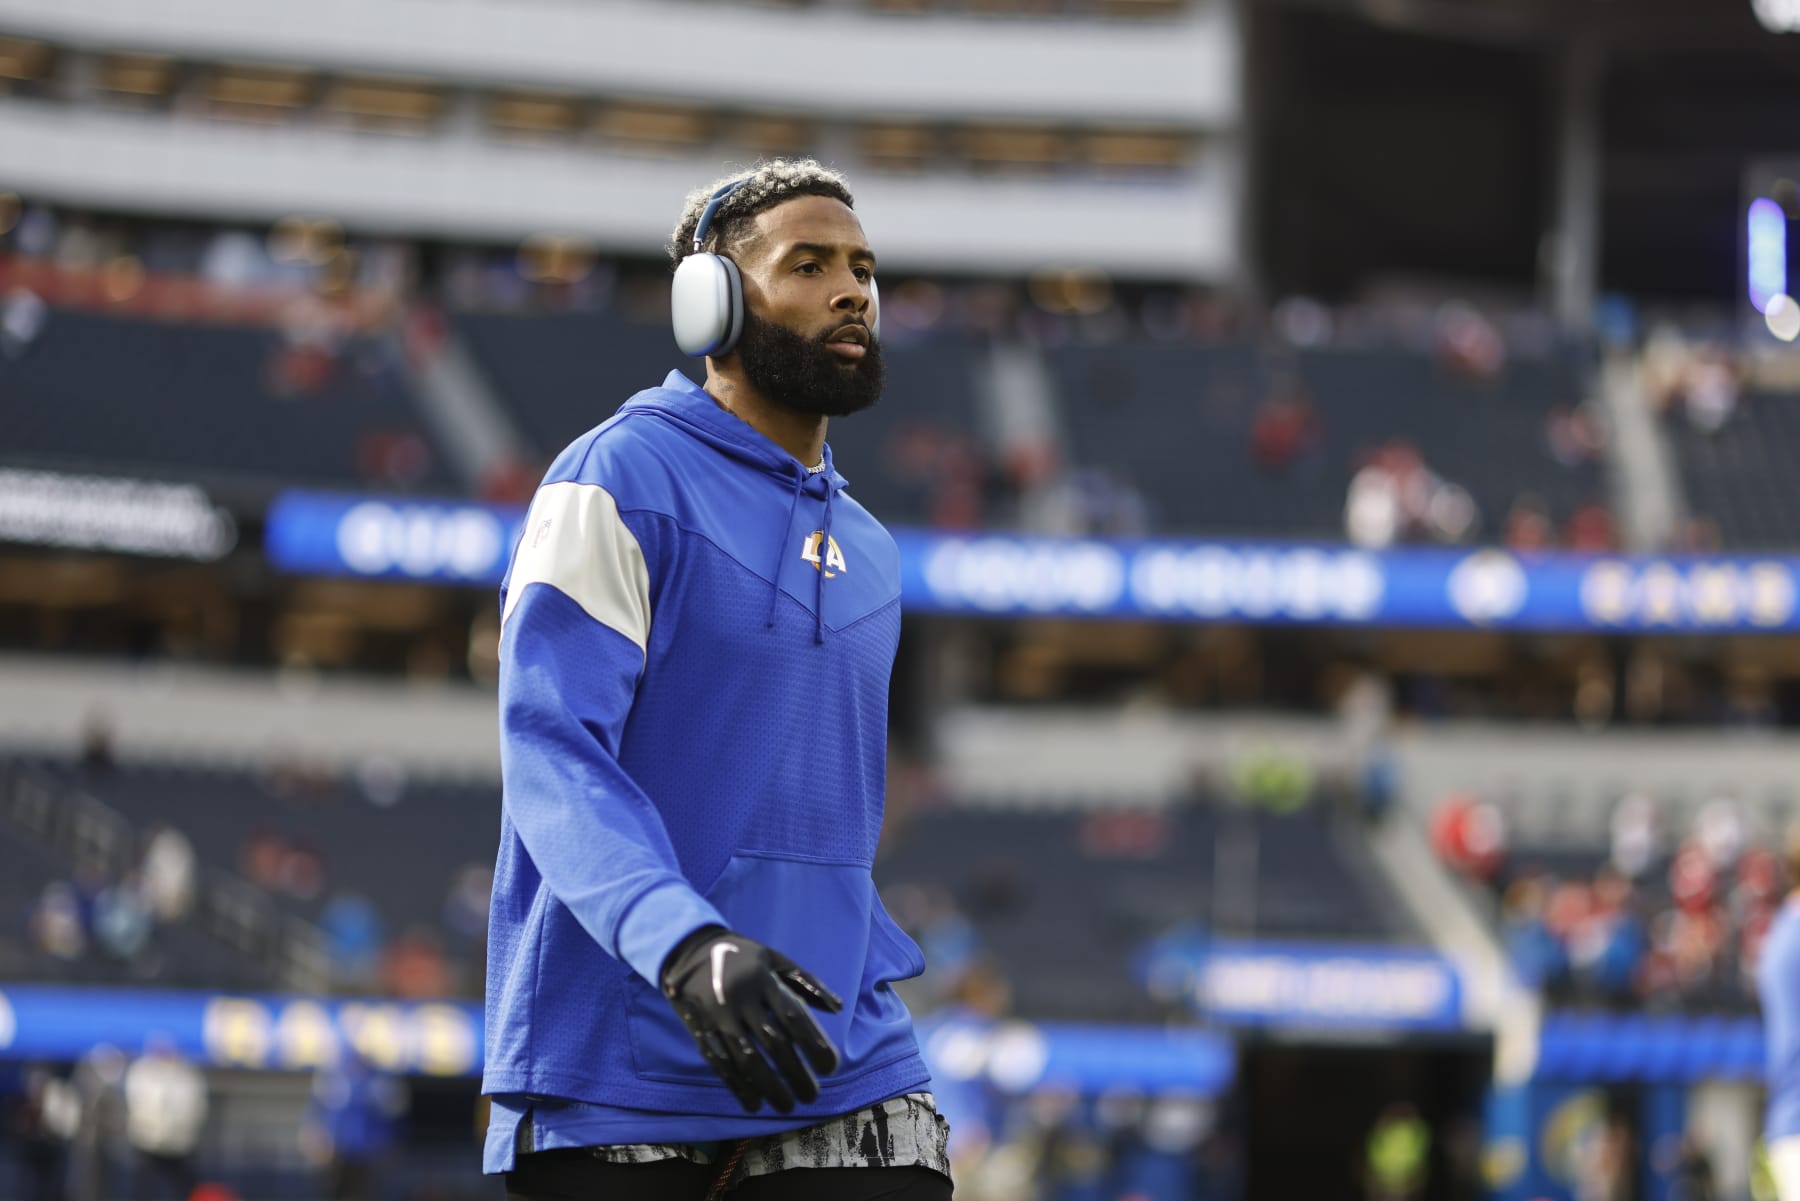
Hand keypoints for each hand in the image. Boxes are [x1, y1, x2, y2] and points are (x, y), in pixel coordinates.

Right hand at [659, 926, 842, 1112]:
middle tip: (812, 1096)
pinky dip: (738, 1087)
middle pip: (772, 1043)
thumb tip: (837, 1008)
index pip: (792, 1016)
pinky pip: (720, 1063)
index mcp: (762, 980)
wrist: (688, 950)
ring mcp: (718, 1017)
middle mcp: (740, 999)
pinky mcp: (701, 1030)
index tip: (831, 1068)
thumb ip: (807, 982)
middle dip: (795, 1073)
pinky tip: (755, 1104)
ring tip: (788, 1106)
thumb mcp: (775, 959)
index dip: (813, 1043)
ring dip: (769, 1087)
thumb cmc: (742, 956)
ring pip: (746, 1059)